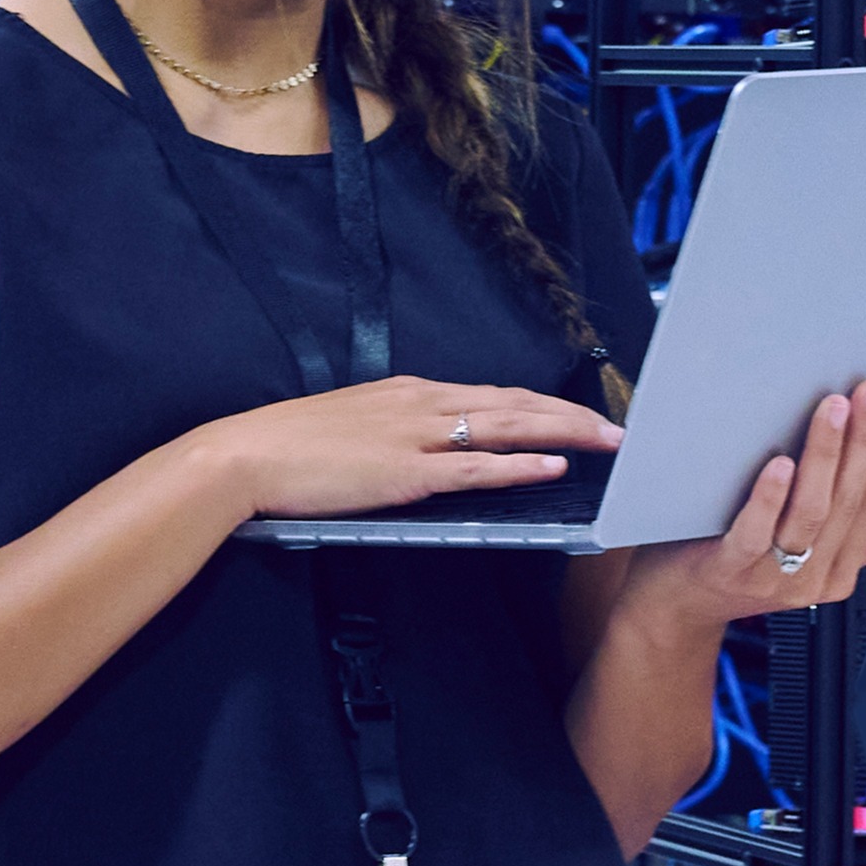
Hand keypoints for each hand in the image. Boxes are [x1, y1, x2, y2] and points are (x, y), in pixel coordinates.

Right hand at [179, 377, 619, 520]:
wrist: (245, 455)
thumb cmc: (291, 447)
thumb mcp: (353, 424)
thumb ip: (395, 429)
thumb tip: (427, 442)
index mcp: (411, 392)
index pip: (495, 394)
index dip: (543, 404)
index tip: (578, 414)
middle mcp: (423, 403)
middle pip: (516, 403)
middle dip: (573, 415)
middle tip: (620, 429)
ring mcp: (417, 436)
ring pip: (508, 426)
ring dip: (565, 432)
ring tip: (608, 442)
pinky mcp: (408, 472)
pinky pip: (477, 467)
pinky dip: (521, 464)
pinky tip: (555, 465)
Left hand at [617, 382, 865, 628]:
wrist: (674, 606)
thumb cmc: (735, 569)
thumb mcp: (810, 560)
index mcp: (838, 572)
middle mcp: (811, 578)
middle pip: (848, 502)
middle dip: (863, 442)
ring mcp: (771, 576)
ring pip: (811, 511)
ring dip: (826, 455)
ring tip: (833, 410)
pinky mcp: (730, 568)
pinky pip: (756, 531)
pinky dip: (771, 496)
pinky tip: (780, 463)